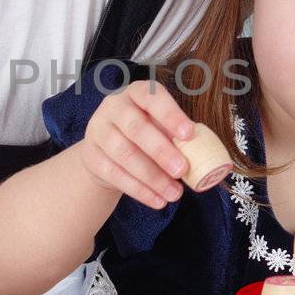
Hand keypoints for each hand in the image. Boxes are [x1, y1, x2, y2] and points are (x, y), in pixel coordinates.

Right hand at [77, 77, 195, 209]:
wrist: (105, 152)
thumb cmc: (144, 134)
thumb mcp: (160, 126)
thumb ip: (177, 135)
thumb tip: (203, 154)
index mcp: (137, 93)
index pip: (152, 97)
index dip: (170, 115)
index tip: (189, 134)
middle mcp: (114, 107)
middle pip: (136, 128)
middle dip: (161, 151)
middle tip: (182, 170)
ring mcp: (98, 131)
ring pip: (124, 154)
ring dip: (152, 177)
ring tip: (175, 193)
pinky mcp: (91, 157)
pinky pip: (115, 175)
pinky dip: (139, 190)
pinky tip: (158, 200)